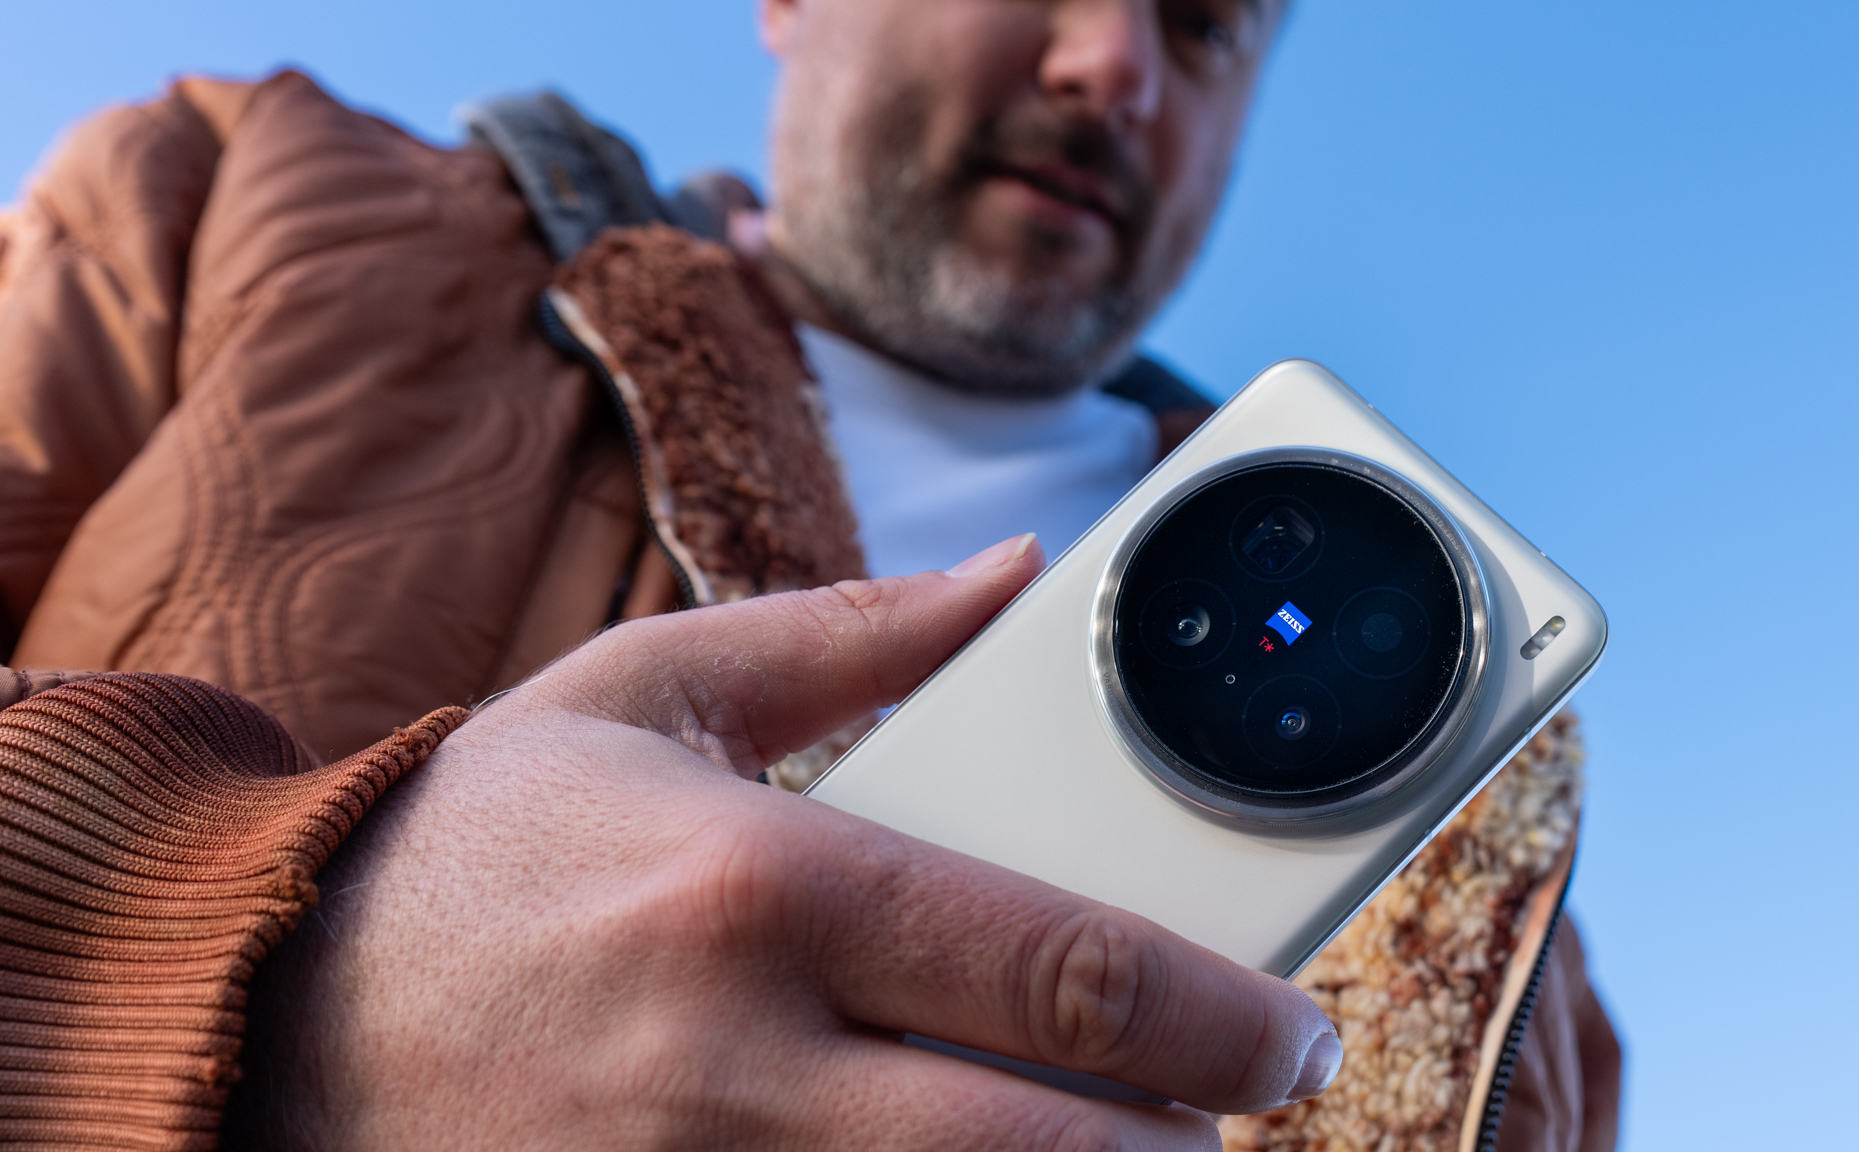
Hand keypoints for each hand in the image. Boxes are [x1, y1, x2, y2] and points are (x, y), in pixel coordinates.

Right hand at [227, 535, 1340, 1149]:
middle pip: (1059, 1150)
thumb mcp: (650, 689)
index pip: (1066, 968)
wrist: (261, 1006)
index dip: (1226, 1015)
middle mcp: (740, 1062)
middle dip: (1190, 1144)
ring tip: (1107, 1140)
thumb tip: (1015, 571)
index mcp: (765, 888)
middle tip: (1230, 1106)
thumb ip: (854, 630)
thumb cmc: (482, 838)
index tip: (1293, 1029)